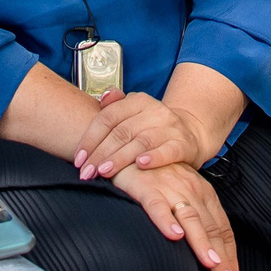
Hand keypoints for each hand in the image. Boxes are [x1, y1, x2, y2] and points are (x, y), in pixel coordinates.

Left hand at [74, 89, 213, 179]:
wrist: (191, 132)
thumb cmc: (153, 126)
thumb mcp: (134, 112)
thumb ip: (116, 106)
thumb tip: (104, 97)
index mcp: (138, 101)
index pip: (108, 117)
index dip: (90, 138)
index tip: (79, 158)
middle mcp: (154, 111)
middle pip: (121, 132)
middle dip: (100, 154)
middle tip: (86, 172)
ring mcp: (170, 127)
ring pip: (140, 142)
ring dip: (120, 159)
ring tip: (104, 172)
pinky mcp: (184, 144)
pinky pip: (168, 150)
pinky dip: (154, 158)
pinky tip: (140, 166)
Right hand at [112, 161, 239, 270]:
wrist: (131, 149)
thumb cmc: (158, 175)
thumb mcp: (184, 193)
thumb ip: (196, 218)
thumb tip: (210, 255)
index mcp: (204, 194)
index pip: (223, 229)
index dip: (230, 256)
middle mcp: (192, 191)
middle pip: (211, 228)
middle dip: (221, 257)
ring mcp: (170, 188)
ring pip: (190, 218)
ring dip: (202, 241)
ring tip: (211, 263)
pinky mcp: (146, 188)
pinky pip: (157, 206)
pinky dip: (166, 220)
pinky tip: (173, 236)